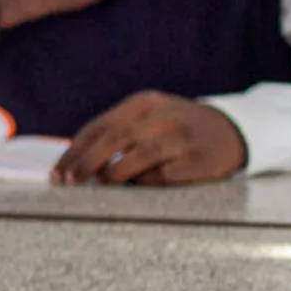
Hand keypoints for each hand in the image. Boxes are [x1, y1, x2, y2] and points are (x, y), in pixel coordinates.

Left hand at [57, 91, 248, 185]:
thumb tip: (73, 164)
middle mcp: (164, 115)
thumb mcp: (147, 119)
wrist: (232, 131)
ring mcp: (185, 137)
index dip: (75, 151)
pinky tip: (136, 188)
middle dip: (87, 163)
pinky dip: (146, 183)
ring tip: (101, 185)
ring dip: (114, 173)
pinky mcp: (201, 159)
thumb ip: (114, 134)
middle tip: (69, 183)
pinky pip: (166, 175)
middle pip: (116, 138)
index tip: (58, 173)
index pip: (100, 126)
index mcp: (144, 103)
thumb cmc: (174, 130)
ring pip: (141, 154)